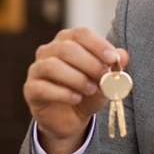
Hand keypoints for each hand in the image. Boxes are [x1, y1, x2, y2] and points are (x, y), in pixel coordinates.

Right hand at [23, 27, 128, 153]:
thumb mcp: (105, 80)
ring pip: (52, 65)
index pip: (80, 34)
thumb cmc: (88, 92)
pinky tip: (76, 99)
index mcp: (67, 41)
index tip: (112, 59)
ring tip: (92, 90)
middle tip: (104, 78)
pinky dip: (63, 93)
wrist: (71, 119)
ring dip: (77, 78)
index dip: (97, 45)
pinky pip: (42, 87)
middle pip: (66, 48)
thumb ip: (113, 66)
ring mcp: (36, 69)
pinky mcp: (30, 89)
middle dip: (89, 63)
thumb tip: (123, 55)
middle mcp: (48, 51)